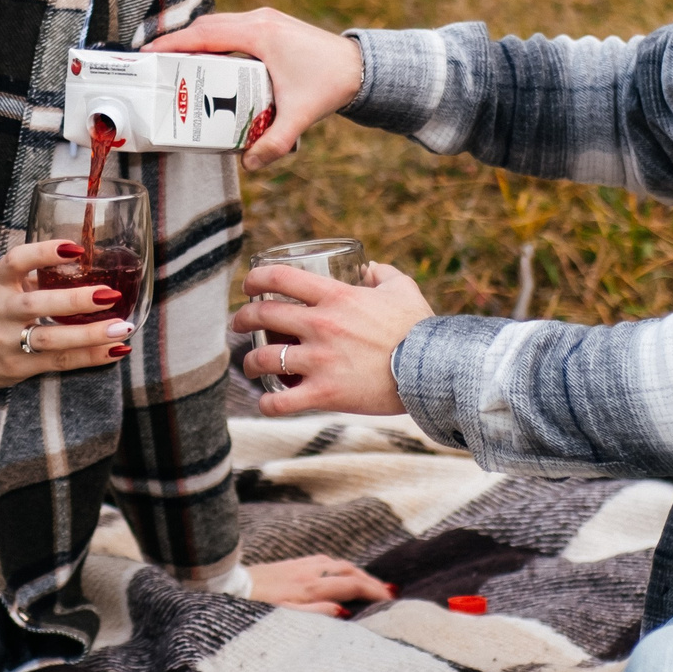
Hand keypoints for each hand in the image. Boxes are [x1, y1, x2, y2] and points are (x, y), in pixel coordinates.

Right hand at [0, 240, 132, 392]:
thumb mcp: (0, 285)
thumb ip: (34, 275)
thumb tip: (86, 262)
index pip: (18, 261)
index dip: (45, 252)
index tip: (75, 248)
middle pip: (36, 304)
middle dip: (75, 300)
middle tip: (109, 294)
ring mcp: (6, 341)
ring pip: (50, 339)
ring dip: (89, 334)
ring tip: (120, 328)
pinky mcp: (17, 366)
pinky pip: (59, 361)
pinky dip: (90, 356)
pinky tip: (114, 350)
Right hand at [144, 7, 363, 171]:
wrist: (360, 66)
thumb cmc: (330, 85)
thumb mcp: (300, 117)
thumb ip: (275, 143)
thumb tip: (250, 164)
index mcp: (260, 35)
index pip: (205, 35)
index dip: (173, 44)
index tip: (148, 53)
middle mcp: (260, 20)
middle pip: (206, 25)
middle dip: (177, 42)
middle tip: (154, 63)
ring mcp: (266, 19)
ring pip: (219, 24)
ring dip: (195, 40)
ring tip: (174, 62)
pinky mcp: (271, 24)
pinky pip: (232, 27)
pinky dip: (214, 39)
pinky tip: (207, 60)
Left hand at [232, 262, 434, 416]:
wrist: (432, 370)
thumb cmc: (419, 329)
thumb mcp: (403, 290)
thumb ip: (385, 274)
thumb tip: (370, 267)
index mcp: (336, 297)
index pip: (279, 278)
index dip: (255, 278)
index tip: (249, 285)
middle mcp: (321, 326)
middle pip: (262, 315)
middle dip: (243, 318)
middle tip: (240, 323)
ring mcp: (320, 361)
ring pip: (263, 359)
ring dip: (250, 362)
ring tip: (250, 365)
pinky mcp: (324, 394)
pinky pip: (281, 402)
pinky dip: (267, 404)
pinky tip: (266, 402)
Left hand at [246, 555, 395, 615]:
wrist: (226, 585)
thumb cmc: (254, 607)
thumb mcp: (284, 617)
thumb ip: (316, 614)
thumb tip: (344, 612)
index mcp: (309, 587)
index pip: (351, 585)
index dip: (374, 591)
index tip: (392, 598)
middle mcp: (309, 572)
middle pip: (349, 570)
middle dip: (372, 580)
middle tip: (390, 592)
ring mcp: (300, 565)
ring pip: (338, 563)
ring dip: (358, 572)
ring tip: (371, 584)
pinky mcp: (291, 563)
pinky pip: (325, 561)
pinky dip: (341, 567)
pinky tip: (341, 573)